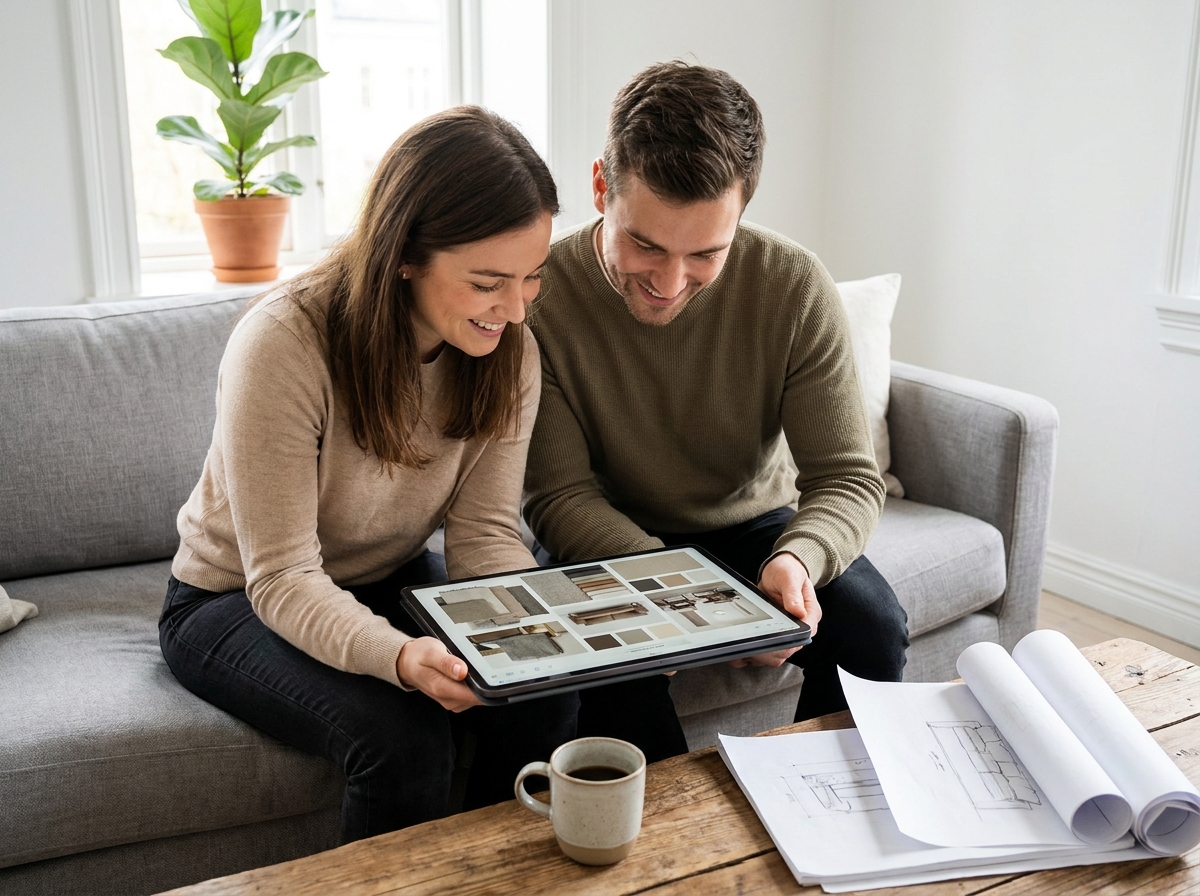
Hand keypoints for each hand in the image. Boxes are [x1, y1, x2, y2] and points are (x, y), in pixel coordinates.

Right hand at [396, 637, 481, 711]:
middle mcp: (447, 699)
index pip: (473, 695)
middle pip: (477, 697)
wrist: (407, 663)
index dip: (486, 686)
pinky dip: (473, 685)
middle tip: (479, 663)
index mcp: (442, 688)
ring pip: (476, 697)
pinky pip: (471, 696)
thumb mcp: (431, 652)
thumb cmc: (418, 655)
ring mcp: (451, 701)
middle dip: (483, 682)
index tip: (492, 673)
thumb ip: (447, 663)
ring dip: (478, 683)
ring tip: (470, 666)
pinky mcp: (454, 700)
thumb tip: (462, 671)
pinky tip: (467, 673)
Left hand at [730, 552, 820, 667]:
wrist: (779, 569)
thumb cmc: (788, 571)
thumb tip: (798, 611)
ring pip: (777, 655)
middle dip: (770, 653)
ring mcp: (787, 631)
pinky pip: (767, 650)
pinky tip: (741, 653)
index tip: (770, 642)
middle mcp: (800, 627)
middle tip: (751, 649)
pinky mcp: (774, 632)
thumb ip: (793, 594)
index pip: (803, 636)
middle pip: (788, 650)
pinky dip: (754, 654)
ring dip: (760, 657)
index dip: (787, 643)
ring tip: (743, 653)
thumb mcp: (789, 578)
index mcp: (810, 615)